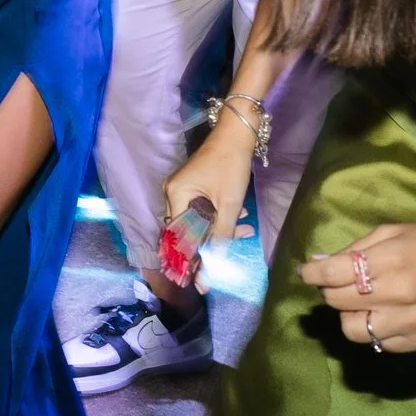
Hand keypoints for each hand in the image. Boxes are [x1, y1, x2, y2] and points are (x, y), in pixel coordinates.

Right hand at [161, 130, 257, 288]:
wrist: (238, 133)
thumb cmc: (231, 166)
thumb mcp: (229, 204)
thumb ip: (221, 236)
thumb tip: (214, 267)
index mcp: (175, 195)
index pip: (177, 237)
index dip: (188, 260)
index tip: (199, 282)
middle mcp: (172, 192)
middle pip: (185, 230)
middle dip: (207, 245)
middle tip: (224, 260)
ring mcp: (181, 188)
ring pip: (196, 220)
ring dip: (217, 230)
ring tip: (243, 230)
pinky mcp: (193, 185)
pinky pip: (201, 209)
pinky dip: (218, 217)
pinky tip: (239, 218)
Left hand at [298, 220, 415, 353]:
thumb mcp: (392, 232)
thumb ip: (355, 249)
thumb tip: (320, 264)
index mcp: (389, 260)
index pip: (332, 275)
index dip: (312, 274)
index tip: (309, 273)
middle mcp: (398, 294)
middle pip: (337, 302)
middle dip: (330, 291)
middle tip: (338, 284)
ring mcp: (410, 322)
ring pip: (353, 330)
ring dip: (350, 315)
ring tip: (360, 303)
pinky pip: (379, 343)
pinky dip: (374, 330)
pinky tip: (383, 315)